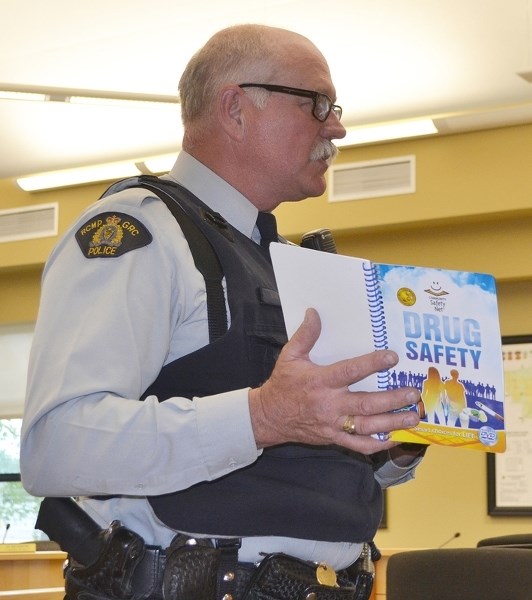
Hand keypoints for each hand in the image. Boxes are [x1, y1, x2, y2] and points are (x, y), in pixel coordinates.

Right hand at [248, 308, 420, 453]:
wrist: (269, 417)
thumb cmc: (282, 384)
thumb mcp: (290, 356)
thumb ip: (305, 335)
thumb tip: (314, 313)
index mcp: (321, 381)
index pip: (351, 371)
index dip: (372, 364)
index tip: (392, 357)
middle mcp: (330, 404)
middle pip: (366, 404)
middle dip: (392, 400)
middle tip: (412, 394)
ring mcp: (333, 424)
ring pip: (367, 427)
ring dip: (392, 423)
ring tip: (413, 417)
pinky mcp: (333, 438)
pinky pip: (358, 445)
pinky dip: (377, 445)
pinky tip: (394, 438)